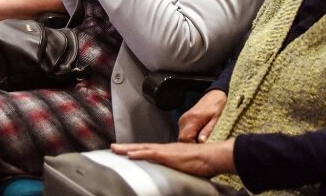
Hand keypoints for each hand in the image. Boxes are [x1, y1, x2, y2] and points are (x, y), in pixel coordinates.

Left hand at [110, 139, 235, 177]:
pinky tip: (131, 155)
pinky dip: (140, 153)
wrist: (212, 157)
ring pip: (143, 148)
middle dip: (126, 147)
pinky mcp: (169, 155)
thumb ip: (177, 170)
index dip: (136, 150)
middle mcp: (165, 149)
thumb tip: (173, 177)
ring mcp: (166, 151)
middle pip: (142, 147)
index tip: (125, 151)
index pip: (148, 150)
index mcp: (168, 152)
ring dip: (128, 149)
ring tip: (116, 149)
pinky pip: (151, 154)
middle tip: (113, 147)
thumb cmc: (203, 163)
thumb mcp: (185, 167)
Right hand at [178, 89, 227, 142]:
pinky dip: (189, 136)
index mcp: (193, 119)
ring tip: (200, 142)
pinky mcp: (183, 119)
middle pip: (181, 138)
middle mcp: (185, 119)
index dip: (191, 146)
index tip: (200, 149)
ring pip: (181, 136)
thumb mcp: (216, 119)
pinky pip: (183, 132)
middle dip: (190, 145)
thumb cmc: (216, 106)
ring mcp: (183, 119)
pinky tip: (198, 137)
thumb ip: (207, 130)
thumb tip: (201, 142)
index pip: (185, 138)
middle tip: (201, 147)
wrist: (213, 95)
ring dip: (189, 141)